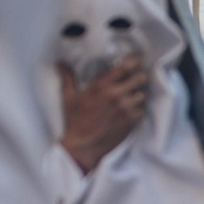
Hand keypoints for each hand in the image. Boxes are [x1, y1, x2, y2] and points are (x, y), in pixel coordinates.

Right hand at [60, 57, 147, 173]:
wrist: (83, 146)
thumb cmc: (75, 120)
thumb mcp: (69, 97)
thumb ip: (68, 78)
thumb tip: (60, 63)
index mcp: (101, 86)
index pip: (124, 67)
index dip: (134, 60)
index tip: (139, 57)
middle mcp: (116, 95)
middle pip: (140, 78)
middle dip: (140, 76)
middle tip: (138, 77)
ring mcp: (125, 109)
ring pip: (142, 94)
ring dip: (139, 94)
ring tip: (133, 96)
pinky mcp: (131, 122)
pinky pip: (142, 110)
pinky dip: (138, 109)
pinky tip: (130, 110)